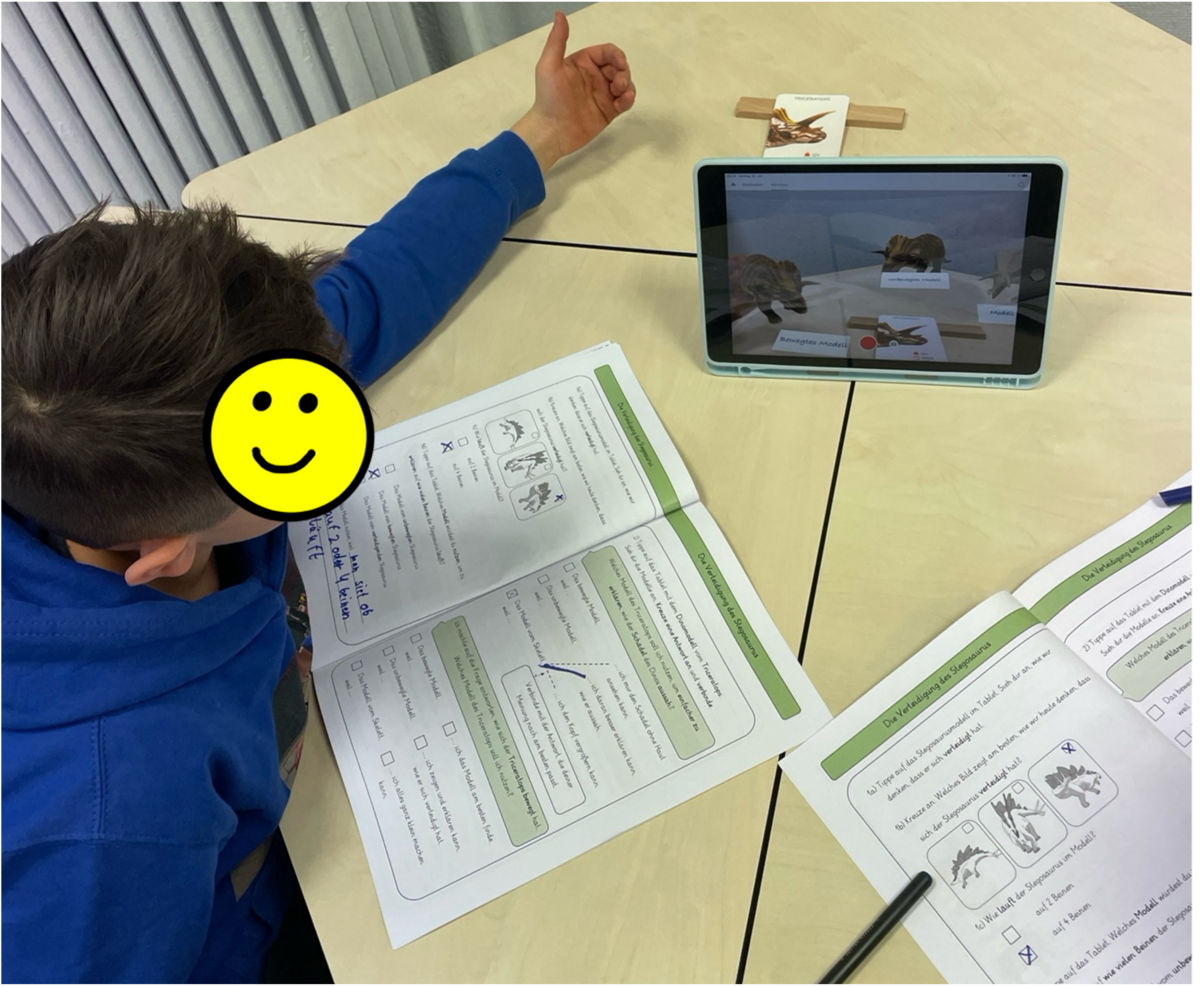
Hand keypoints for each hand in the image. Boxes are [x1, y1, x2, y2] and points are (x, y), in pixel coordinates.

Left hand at [510, 11, 635, 173]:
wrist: (551, 130)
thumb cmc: (549, 97)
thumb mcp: (549, 65)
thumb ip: (557, 40)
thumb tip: (559, 14)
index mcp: (583, 63)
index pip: (607, 52)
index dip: (616, 55)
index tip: (620, 63)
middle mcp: (595, 76)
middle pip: (619, 67)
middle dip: (623, 72)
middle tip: (617, 85)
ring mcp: (603, 94)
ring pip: (625, 83)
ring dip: (628, 86)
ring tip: (620, 96)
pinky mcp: (608, 111)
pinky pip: (625, 101)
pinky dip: (628, 100)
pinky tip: (622, 104)